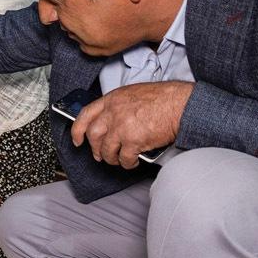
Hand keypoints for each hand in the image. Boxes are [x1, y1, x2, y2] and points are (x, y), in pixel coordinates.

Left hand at [72, 81, 192, 168]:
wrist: (181, 104)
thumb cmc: (163, 99)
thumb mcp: (133, 94)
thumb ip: (118, 106)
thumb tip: (110, 121)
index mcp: (112, 99)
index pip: (85, 115)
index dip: (77, 130)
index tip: (77, 140)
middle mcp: (113, 113)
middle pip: (93, 135)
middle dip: (95, 149)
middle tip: (101, 155)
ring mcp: (122, 127)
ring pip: (106, 150)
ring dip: (112, 158)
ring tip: (120, 159)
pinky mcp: (133, 141)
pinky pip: (124, 159)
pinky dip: (127, 163)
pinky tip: (133, 161)